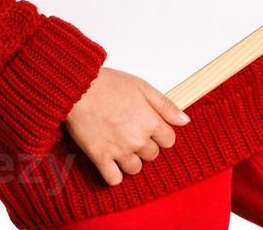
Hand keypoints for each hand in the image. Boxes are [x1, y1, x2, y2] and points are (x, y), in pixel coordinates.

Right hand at [64, 66, 191, 185]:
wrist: (77, 88)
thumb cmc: (107, 84)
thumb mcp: (142, 86)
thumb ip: (165, 105)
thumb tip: (185, 120)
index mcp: (150, 122)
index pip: (169, 140)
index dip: (160, 133)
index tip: (149, 127)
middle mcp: (138, 140)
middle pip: (152, 155)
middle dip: (145, 145)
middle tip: (130, 130)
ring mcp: (119, 151)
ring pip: (135, 168)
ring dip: (130, 159)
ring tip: (119, 144)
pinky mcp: (101, 158)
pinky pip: (114, 179)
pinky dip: (114, 174)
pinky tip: (110, 162)